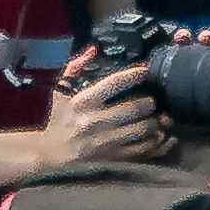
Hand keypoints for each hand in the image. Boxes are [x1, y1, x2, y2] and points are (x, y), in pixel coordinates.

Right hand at [43, 52, 168, 169]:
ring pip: (143, 129)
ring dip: (156, 122)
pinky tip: (160, 135)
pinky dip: (156, 141)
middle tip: (153, 99)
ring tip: (160, 117)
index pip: (114, 83)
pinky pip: (143, 149)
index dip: (134, 74)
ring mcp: (104, 143)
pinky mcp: (112, 159)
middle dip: (150, 102)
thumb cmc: (58, 119)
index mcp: (83, 102)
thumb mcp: (60, 91)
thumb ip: (76, 67)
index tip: (145, 71)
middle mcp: (94, 122)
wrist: (50, 154)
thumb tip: (93, 50)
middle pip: (135, 108)